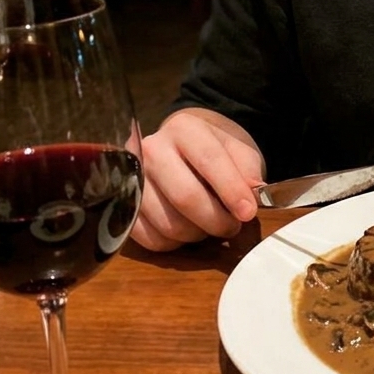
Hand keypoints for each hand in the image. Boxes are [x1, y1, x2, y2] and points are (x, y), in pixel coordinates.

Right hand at [131, 107, 264, 251]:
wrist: (183, 146)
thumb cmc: (214, 149)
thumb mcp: (239, 149)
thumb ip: (247, 169)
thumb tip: (251, 196)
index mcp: (184, 129)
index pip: (209, 160)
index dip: (231, 190)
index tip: (247, 212)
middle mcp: (151, 149)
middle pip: (185, 196)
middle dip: (215, 220)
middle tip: (232, 227)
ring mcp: (131, 178)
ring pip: (167, 222)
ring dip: (197, 234)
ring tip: (211, 227)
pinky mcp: (123, 206)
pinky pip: (149, 238)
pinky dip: (174, 244)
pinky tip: (188, 232)